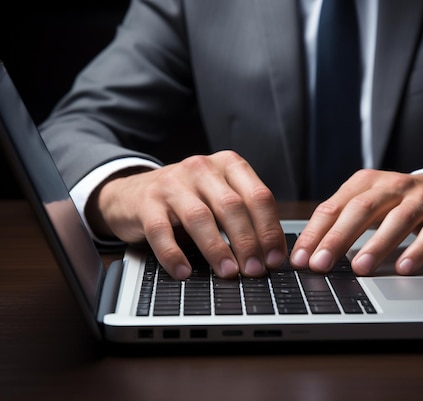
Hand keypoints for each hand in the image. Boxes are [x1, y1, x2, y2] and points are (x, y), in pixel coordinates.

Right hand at [87, 151, 286, 279]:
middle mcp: (202, 169)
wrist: (133, 192)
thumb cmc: (189, 199)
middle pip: (232, 206)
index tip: (275, 258)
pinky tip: (184, 272)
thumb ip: (244, 218)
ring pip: (200, 218)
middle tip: (255, 270)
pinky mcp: (146, 202)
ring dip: (217, 249)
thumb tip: (270, 256)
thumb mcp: (220, 197)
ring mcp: (173, 183)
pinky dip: (173, 255)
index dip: (269, 229)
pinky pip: (161, 231)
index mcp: (229, 165)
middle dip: (247, 242)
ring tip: (228, 272)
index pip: (258, 196)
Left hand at [290, 170, 422, 274]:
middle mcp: (393, 186)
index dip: (315, 233)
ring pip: (397, 220)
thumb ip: (342, 223)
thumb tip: (310, 254)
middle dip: (338, 239)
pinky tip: (404, 268)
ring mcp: (422, 200)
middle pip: (362, 210)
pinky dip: (418, 251)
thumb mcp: (370, 205)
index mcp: (367, 182)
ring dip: (377, 245)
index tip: (301, 259)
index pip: (334, 206)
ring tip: (360, 268)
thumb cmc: (400, 205)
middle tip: (320, 265)